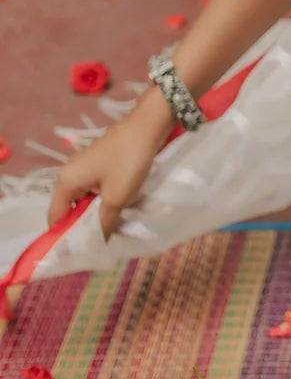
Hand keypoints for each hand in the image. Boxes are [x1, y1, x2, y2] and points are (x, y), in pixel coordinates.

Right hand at [47, 97, 170, 237]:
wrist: (148, 125)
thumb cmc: (128, 161)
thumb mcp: (116, 197)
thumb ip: (103, 222)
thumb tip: (96, 242)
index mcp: (66, 181)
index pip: (55, 217)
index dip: (63, 236)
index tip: (78, 252)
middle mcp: (70, 174)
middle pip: (69, 209)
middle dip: (83, 226)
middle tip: (100, 242)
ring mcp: (85, 167)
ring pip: (85, 199)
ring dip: (97, 213)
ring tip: (112, 228)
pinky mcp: (99, 163)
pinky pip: (96, 189)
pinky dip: (104, 200)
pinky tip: (119, 208)